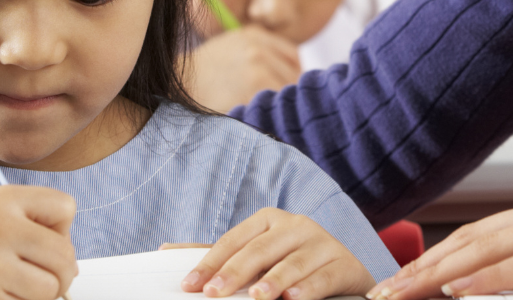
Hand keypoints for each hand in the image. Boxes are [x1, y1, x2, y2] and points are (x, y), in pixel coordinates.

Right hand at [0, 184, 77, 299]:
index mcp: (2, 200)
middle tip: (40, 274)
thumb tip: (72, 266)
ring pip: (50, 290)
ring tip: (11, 283)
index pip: (65, 208)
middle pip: (64, 257)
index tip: (42, 238)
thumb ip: (35, 220)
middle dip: (60, 271)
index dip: (61, 227)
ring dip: (38, 293)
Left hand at [182, 208, 374, 299]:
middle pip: (260, 250)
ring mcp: (322, 242)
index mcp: (269, 220)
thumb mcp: (257, 258)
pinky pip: (323, 276)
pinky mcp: (343, 263)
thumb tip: (167, 250)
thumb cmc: (292, 264)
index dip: (211, 262)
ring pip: (293, 262)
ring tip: (257, 297)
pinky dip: (307, 288)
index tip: (191, 286)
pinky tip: (293, 298)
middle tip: (215, 293)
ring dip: (273, 281)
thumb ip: (220, 256)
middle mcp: (295, 225)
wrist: (345, 274)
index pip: (234, 240)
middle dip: (235, 273)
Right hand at [184, 26, 301, 111]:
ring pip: (286, 92)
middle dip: (288, 92)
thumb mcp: (231, 46)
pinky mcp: (254, 91)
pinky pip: (275, 106)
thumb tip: (295, 76)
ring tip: (265, 114)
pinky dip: (271, 114)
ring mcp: (258, 69)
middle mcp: (259, 49)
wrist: (177, 86)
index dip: (292, 75)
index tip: (286, 90)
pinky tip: (258, 118)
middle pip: (293, 76)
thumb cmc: (205, 73)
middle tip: (277, 107)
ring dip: (281, 105)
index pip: (293, 57)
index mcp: (255, 35)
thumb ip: (261, 52)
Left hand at [367, 185, 512, 299]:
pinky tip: (459, 290)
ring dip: (442, 273)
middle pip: (478, 236)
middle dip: (426, 265)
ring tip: (404, 292)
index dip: (443, 252)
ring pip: (491, 246)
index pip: (489, 230)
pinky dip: (489, 276)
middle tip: (385, 290)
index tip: (407, 275)